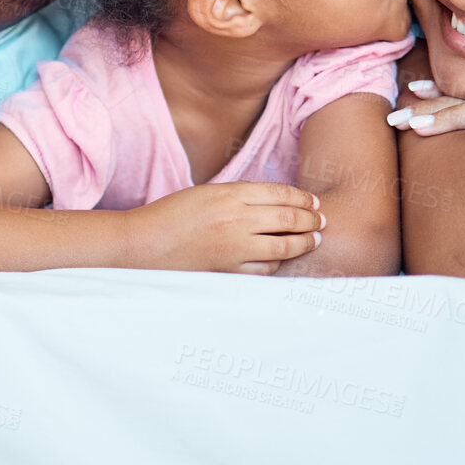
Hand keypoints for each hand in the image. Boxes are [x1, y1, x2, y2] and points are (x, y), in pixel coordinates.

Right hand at [129, 182, 323, 274]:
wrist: (143, 243)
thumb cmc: (172, 214)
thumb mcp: (207, 193)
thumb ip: (241, 196)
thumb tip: (278, 203)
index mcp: (230, 194)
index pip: (281, 193)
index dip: (303, 198)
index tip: (313, 202)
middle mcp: (236, 219)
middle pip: (289, 219)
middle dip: (311, 220)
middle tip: (322, 221)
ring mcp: (234, 248)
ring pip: (284, 247)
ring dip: (303, 243)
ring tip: (313, 240)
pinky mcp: (228, 271)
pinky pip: (265, 270)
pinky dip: (279, 263)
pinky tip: (283, 259)